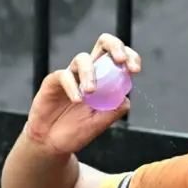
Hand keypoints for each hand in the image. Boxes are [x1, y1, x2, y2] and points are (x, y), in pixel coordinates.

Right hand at [25, 33, 141, 155]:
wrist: (52, 142)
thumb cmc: (78, 131)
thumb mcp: (102, 123)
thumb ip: (115, 109)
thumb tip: (126, 98)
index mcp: (107, 80)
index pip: (121, 59)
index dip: (131, 58)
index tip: (135, 70)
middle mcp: (90, 72)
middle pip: (103, 45)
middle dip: (115, 46)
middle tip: (121, 60)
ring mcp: (72, 75)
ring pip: (83, 59)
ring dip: (90, 73)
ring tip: (91, 91)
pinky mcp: (54, 81)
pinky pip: (64, 76)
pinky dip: (72, 87)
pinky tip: (76, 100)